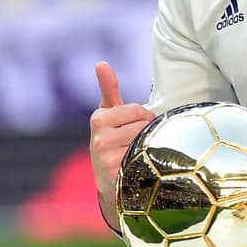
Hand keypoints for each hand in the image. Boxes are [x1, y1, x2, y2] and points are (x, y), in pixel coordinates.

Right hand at [89, 61, 154, 229]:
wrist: (109, 183)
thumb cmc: (110, 142)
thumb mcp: (108, 115)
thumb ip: (108, 89)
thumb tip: (101, 63)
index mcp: (98, 118)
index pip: (138, 110)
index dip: (143, 119)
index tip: (134, 128)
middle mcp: (99, 138)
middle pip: (143, 126)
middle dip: (146, 133)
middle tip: (137, 144)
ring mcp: (106, 158)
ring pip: (146, 142)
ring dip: (148, 148)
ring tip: (139, 155)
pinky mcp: (117, 175)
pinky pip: (144, 160)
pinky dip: (147, 163)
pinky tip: (140, 168)